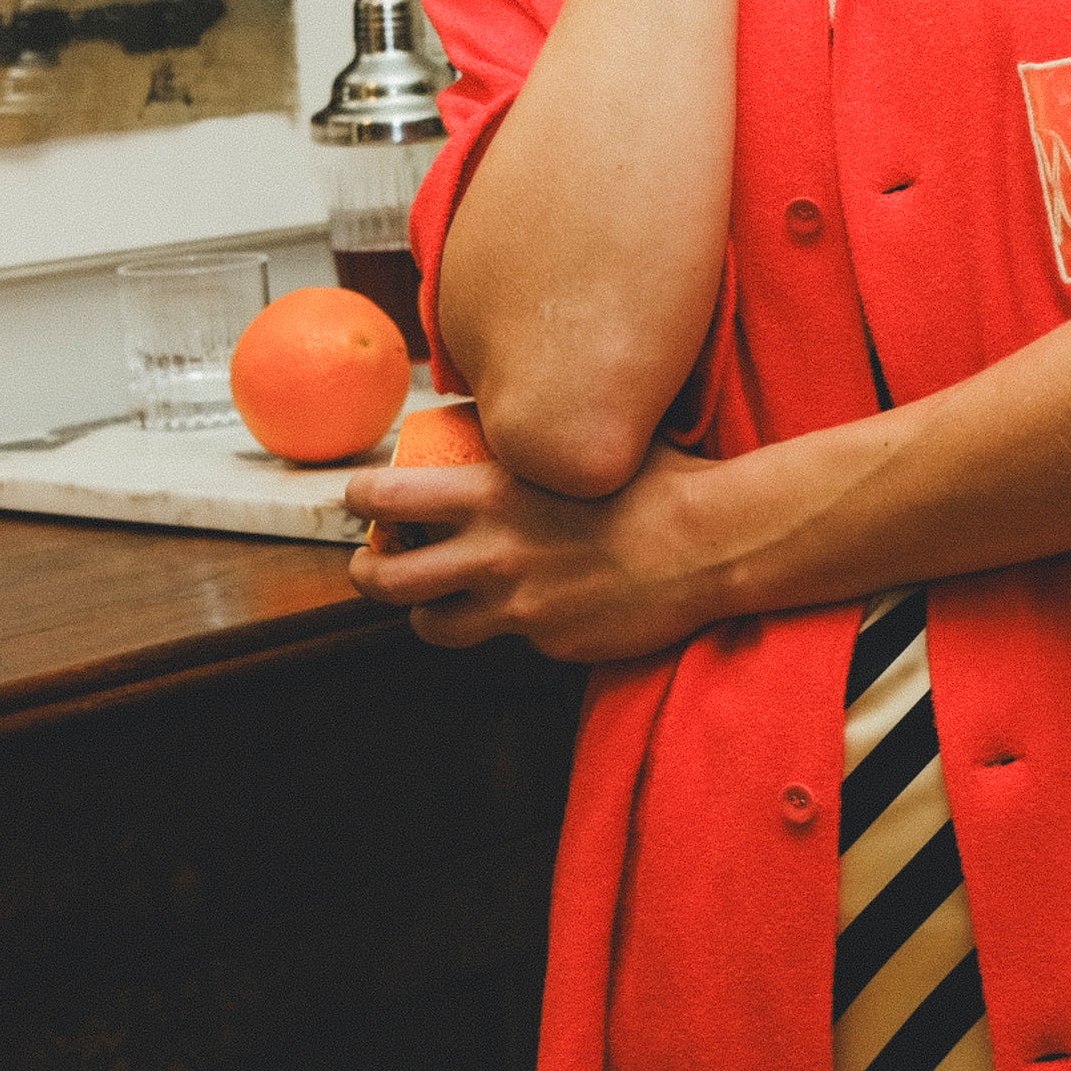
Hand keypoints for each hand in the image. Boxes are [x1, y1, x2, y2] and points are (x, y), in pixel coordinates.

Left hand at [342, 440, 726, 664]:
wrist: (709, 543)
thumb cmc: (656, 481)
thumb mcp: (578, 449)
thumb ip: (534, 449)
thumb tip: (512, 426)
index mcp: (490, 492)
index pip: (388, 498)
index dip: (361, 500)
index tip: (361, 500)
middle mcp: (491, 553)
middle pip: (386, 578)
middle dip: (365, 573)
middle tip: (370, 567)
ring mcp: (517, 607)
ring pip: (431, 626)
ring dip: (424, 613)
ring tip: (436, 602)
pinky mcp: (547, 643)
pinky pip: (507, 640)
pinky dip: (506, 627)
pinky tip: (534, 606)